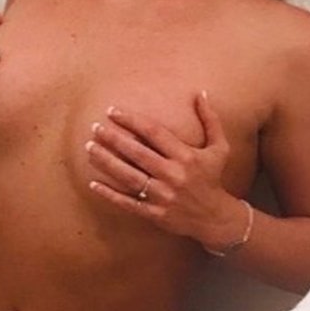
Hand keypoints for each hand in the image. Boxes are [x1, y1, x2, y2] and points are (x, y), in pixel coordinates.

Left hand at [86, 91, 248, 250]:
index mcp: (186, 156)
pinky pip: (129, 203)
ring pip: (129, 177)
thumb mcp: (219, 148)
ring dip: (107, 162)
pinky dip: (110, 195)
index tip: (113, 111)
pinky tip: (93, 183)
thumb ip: (210, 120)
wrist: (215, 218)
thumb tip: (201, 93)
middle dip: (114, 139)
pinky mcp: (156, 213)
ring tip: (90, 148)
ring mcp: (163, 196)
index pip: (154, 133)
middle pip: (137, 153)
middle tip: (95, 128)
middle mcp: (173, 175)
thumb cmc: (213, 178)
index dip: (132, 120)